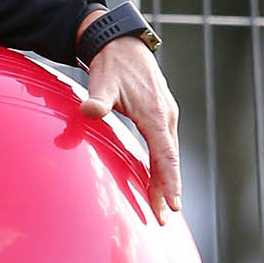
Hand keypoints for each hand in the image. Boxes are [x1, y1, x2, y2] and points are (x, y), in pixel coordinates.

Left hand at [77, 26, 180, 224]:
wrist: (122, 45)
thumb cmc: (112, 65)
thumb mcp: (103, 82)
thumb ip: (97, 100)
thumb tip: (89, 111)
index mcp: (156, 115)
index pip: (166, 155)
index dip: (170, 181)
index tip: (174, 204)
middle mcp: (166, 118)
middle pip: (169, 161)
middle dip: (168, 190)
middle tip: (163, 217)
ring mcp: (165, 117)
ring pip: (167, 156)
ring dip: (165, 181)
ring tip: (162, 208)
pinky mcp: (159, 117)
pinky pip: (162, 148)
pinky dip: (161, 167)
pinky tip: (156, 182)